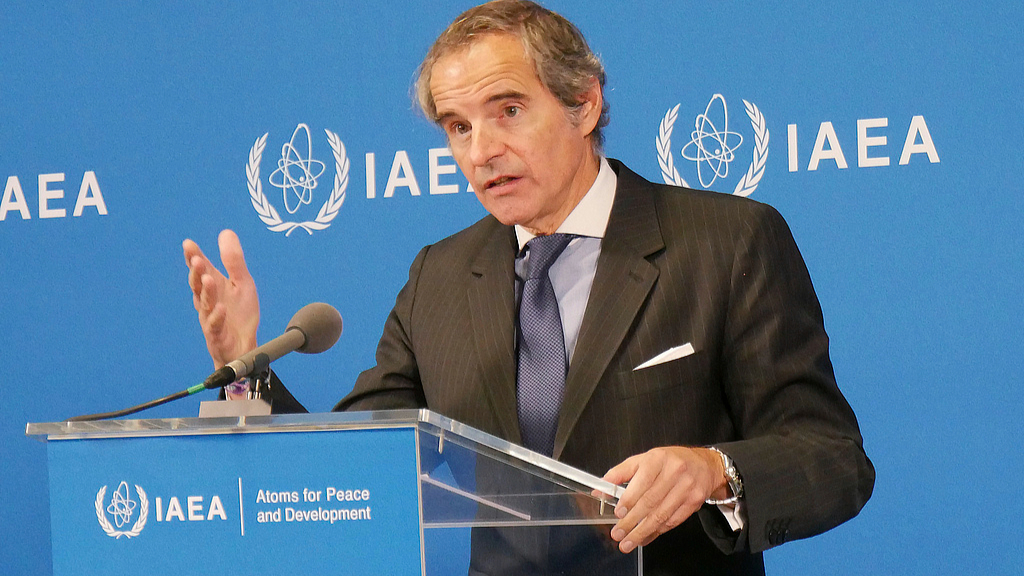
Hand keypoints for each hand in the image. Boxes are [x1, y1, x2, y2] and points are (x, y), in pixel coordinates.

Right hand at [182, 230, 259, 368]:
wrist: (244, 347)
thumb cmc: (240, 314)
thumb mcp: (242, 283)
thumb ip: (234, 260)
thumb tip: (226, 232)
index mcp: (213, 287)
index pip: (201, 270)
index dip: (194, 257)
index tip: (188, 244)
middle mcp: (208, 302)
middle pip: (198, 286)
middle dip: (197, 273)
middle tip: (197, 259)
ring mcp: (211, 319)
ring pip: (206, 304)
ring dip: (207, 292)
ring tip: (209, 279)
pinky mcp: (218, 336)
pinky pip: (216, 327)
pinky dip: (218, 317)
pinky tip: (221, 309)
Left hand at [596, 446, 727, 552]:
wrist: (703, 465)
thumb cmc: (669, 462)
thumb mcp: (643, 460)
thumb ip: (619, 474)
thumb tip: (600, 489)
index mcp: (658, 459)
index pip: (641, 482)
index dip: (629, 500)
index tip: (618, 513)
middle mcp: (674, 472)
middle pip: (650, 502)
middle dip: (631, 521)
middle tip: (618, 533)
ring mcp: (686, 488)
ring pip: (661, 515)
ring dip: (642, 532)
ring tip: (628, 541)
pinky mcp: (694, 502)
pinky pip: (672, 521)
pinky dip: (657, 532)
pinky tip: (645, 537)